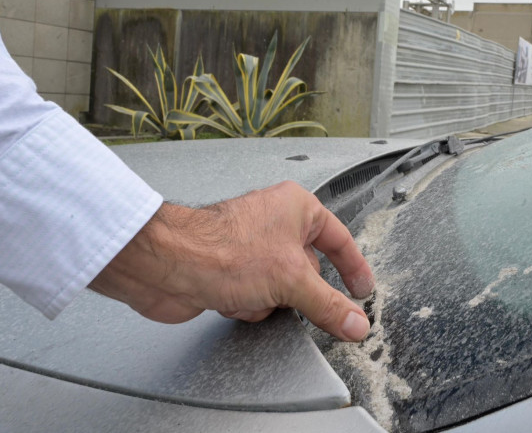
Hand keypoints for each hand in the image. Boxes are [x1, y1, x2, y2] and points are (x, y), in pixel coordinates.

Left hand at [89, 181, 373, 340]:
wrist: (168, 266)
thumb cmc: (223, 250)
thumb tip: (356, 323)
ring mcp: (251, 248)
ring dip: (268, 301)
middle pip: (309, 271)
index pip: (339, 240)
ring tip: (250, 293)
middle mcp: (274, 223)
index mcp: (296, 207)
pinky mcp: (230, 271)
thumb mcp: (292, 280)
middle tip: (295, 300)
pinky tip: (229, 298)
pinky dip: (247, 305)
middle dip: (298, 292)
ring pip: (282, 289)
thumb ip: (329, 305)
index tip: (363, 292)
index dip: (354, 268)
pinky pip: (257, 298)